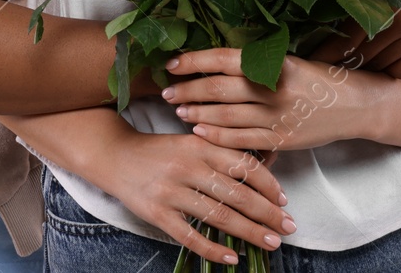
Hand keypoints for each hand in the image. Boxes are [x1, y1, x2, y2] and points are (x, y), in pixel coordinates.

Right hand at [78, 125, 295, 263]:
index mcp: (198, 144)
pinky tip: (232, 258)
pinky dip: (213, 249)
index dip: (269, 185)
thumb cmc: (158, 150)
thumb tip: (265, 171)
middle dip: (268, 214)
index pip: (243, 165)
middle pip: (237, 194)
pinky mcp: (157, 212)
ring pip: (219, 216)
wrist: (112, 154)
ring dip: (250, 233)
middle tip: (287, 228)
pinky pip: (190, 236)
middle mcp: (187, 166)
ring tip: (271, 243)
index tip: (284, 201)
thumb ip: (221, 153)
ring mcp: (171, 191)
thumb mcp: (189, 141)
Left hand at [162, 48, 380, 151]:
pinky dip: (217, 135)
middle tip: (166, 91)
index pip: (223, 59)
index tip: (171, 64)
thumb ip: (255, 63)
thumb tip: (211, 61)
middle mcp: (273, 89)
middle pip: (219, 89)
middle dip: (187, 90)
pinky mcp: (281, 140)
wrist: (356, 106)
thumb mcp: (288, 61)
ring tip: (177, 109)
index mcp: (273, 63)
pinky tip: (199, 130)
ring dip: (197, 112)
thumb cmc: (317, 78)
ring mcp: (277, 117)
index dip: (193, 61)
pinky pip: (242, 139)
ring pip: (226, 115)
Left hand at [304, 0, 400, 77]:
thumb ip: (348, 4)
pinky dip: (390, 68)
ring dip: (367, 65)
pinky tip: (381, 59)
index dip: (327, 54)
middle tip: (330, 63)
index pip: (347, 41)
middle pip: (365, 57)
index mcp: (384, 4)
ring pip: (384, 66)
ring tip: (354, 60)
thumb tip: (319, 34)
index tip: (313, 62)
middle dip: (344, 61)